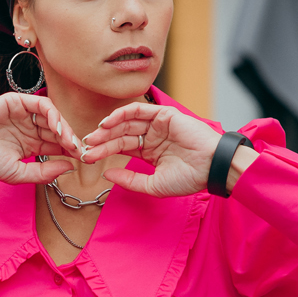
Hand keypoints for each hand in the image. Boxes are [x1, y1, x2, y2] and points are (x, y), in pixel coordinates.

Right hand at [0, 95, 77, 184]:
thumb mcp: (17, 172)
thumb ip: (43, 172)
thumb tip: (70, 168)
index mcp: (30, 145)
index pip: (58, 146)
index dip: (71, 152)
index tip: (83, 160)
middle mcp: (30, 128)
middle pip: (59, 131)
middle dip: (72, 140)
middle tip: (81, 150)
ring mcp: (24, 114)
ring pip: (53, 117)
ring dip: (65, 128)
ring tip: (70, 142)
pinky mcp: (18, 102)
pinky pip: (41, 104)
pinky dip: (53, 114)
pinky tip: (57, 127)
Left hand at [82, 103, 255, 197]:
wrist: (212, 168)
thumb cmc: (189, 178)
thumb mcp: (154, 185)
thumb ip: (131, 180)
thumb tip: (107, 175)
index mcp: (150, 152)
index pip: (122, 148)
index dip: (103, 152)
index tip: (87, 158)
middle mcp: (152, 137)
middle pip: (120, 135)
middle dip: (101, 141)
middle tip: (84, 147)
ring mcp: (157, 125)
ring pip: (126, 123)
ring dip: (108, 127)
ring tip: (93, 137)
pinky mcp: (164, 115)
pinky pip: (138, 111)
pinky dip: (122, 114)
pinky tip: (108, 123)